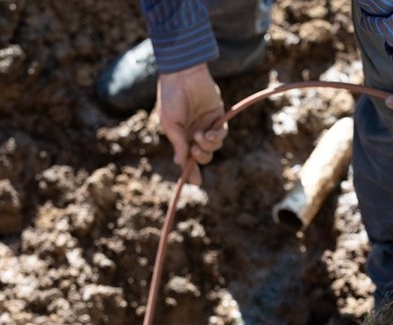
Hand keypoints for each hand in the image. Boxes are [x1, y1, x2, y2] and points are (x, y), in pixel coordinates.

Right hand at [156, 64, 227, 185]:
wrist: (183, 74)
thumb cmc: (171, 97)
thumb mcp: (170, 123)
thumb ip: (178, 143)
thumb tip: (180, 163)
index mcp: (181, 136)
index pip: (188, 159)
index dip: (192, 172)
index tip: (196, 183)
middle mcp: (194, 133)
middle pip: (203, 156)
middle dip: (200, 158)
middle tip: (194, 149)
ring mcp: (207, 125)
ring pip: (214, 148)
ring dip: (207, 146)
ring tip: (200, 135)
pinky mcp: (218, 117)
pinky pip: (222, 135)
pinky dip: (216, 137)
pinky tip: (208, 132)